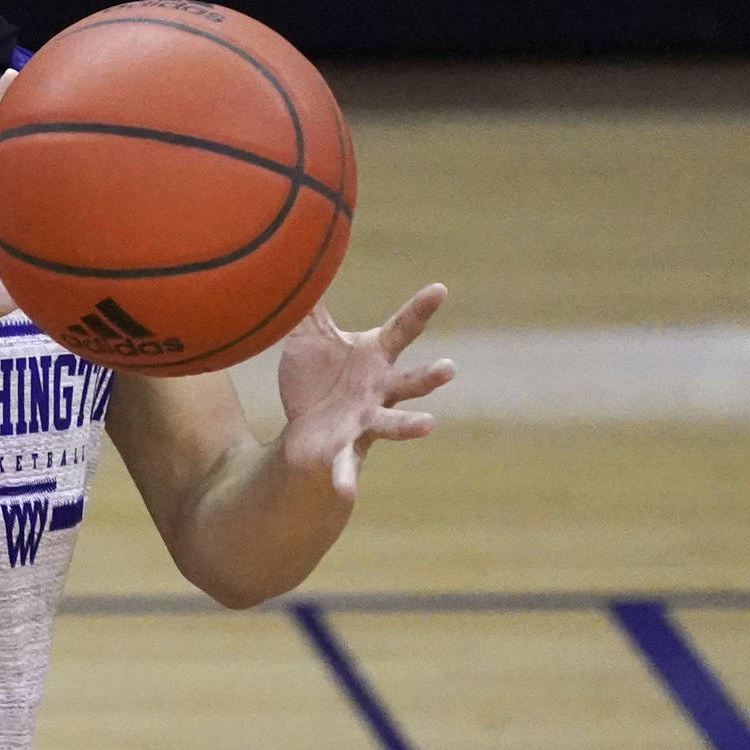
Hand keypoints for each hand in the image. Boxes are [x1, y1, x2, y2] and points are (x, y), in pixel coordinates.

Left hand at [275, 283, 454, 498]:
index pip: (403, 329)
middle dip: (430, 376)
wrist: (305, 430)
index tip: (440, 289)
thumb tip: (298, 256)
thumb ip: (309, 306)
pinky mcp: (345, 450)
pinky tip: (345, 493)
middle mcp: (379, 390)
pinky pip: (347, 465)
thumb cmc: (315, 378)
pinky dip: (346, 478)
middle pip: (411, 381)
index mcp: (374, 358)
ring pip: (393, 424)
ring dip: (410, 426)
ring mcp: (366, 422)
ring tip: (429, 425)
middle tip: (450, 368)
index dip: (421, 309)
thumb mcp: (309, 337)